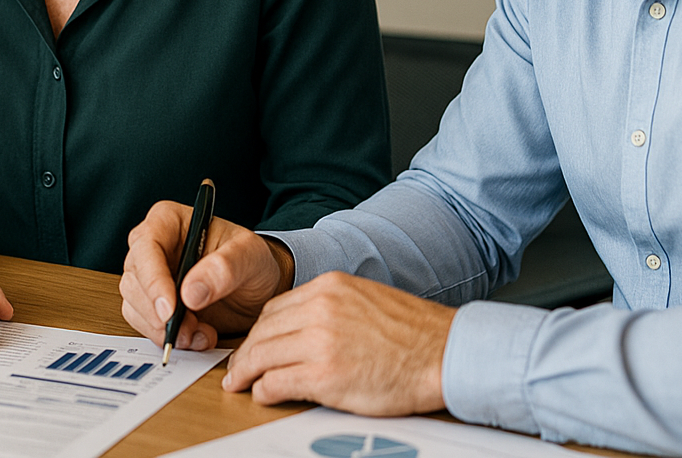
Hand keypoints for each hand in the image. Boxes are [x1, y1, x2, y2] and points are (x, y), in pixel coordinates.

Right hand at [119, 201, 293, 351]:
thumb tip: (190, 293)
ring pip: (134, 306)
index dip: (153, 279)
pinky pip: (146, 325)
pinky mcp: (153, 304)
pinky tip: (198, 337)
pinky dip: (169, 338)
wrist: (257, 289)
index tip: (170, 309)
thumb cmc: (252, 261)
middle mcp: (153, 247)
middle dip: (158, 312)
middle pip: (134, 279)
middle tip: (189, 328)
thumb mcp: (251, 256)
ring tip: (200, 333)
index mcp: (169, 220)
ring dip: (164, 329)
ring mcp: (149, 277)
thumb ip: (225, 268)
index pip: (146, 245)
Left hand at [223, 271, 454, 414]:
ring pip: (262, 355)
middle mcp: (320, 309)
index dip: (259, 331)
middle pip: (263, 331)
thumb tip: (303, 326)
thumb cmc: (413, 334)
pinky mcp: (324, 375)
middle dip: (245, 352)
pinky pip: (276, 382)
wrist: (444, 353)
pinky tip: (263, 395)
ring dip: (246, 372)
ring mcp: (320, 341)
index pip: (275, 309)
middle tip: (236, 369)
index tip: (252, 345)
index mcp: (329, 288)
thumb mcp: (365, 300)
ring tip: (240, 384)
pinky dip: (263, 390)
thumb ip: (331, 307)